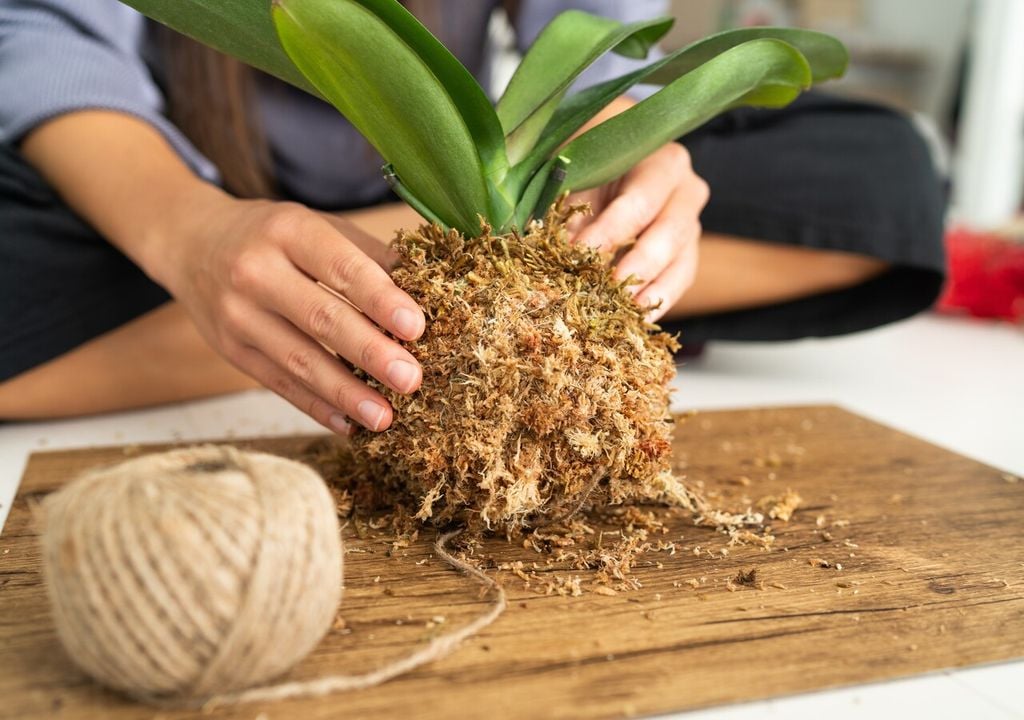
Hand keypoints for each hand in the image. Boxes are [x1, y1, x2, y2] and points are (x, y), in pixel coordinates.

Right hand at [155, 188, 424, 433]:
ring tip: (385, 417)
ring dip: (345, 392)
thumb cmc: (273, 234)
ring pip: (298, 360)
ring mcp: (237, 314)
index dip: (380, 299)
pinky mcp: (230, 349)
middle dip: (370, 353)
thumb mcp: (316, 224)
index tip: (416, 327)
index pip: (341, 267)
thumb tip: (428, 287)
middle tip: (411, 379)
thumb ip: (368, 255)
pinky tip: (347, 424)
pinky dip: (315, 406)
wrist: (190, 241)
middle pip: (321, 318)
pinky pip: (278, 383)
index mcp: (288, 230)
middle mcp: (256, 271)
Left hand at [568, 142, 708, 320]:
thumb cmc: (589, 170)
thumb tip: (559, 249)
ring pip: (681, 261)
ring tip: (626, 312)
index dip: (611, 229)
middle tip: (610, 290)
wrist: (607, 174)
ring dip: (652, 290)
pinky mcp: (687, 253)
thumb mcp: (577, 178)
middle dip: (638, 265)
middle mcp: (686, 190)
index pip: (640, 200)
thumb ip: (571, 208)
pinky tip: (638, 320)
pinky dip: (659, 301)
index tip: (580, 253)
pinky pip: (680, 280)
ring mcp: (691, 224)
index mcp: (660, 161)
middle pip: (669, 232)